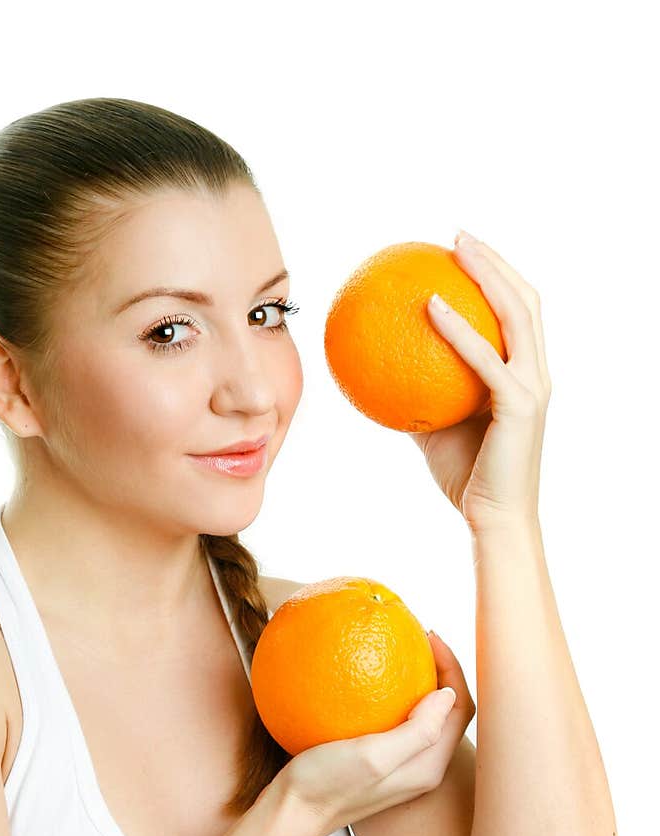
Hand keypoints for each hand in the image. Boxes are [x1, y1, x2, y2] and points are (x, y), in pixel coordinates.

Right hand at [278, 631, 475, 835]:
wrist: (290, 812)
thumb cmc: (327, 786)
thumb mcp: (373, 756)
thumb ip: (418, 730)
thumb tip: (448, 693)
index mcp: (429, 766)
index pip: (460, 709)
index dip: (453, 669)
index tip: (428, 638)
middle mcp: (421, 767)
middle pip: (447, 710)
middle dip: (440, 671)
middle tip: (418, 638)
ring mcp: (399, 764)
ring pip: (423, 714)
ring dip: (418, 681)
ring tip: (399, 651)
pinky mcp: (377, 760)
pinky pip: (396, 720)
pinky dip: (392, 694)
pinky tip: (365, 680)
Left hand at [406, 231, 552, 534]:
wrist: (492, 520)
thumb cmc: (464, 479)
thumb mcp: (435, 428)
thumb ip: (419, 396)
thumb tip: (378, 373)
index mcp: (523, 376)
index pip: (516, 314)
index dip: (496, 277)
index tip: (460, 252)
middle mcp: (536, 374)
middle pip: (524, 300)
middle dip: (494, 261)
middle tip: (457, 236)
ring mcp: (532, 387)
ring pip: (516, 315)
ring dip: (487, 276)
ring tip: (454, 251)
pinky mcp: (520, 405)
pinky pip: (485, 358)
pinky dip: (459, 330)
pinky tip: (430, 307)